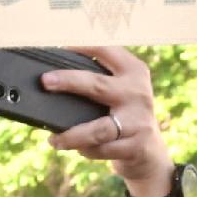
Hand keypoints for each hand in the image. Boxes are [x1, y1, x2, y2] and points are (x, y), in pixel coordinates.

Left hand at [36, 46, 176, 196]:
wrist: (151, 151)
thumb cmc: (125, 114)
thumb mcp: (122, 90)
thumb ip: (100, 80)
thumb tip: (56, 77)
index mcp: (134, 72)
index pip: (107, 51)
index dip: (82, 46)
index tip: (59, 45)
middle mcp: (137, 93)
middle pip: (98, 85)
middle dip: (69, 81)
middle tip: (46, 81)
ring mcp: (138, 121)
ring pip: (98, 129)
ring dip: (72, 135)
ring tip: (54, 140)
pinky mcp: (136, 146)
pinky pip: (103, 149)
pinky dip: (86, 150)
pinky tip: (78, 149)